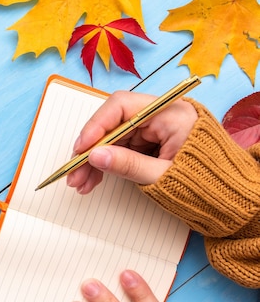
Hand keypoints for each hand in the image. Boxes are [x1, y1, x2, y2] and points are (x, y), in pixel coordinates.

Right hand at [66, 91, 197, 193]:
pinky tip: (92, 180)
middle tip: (74, 172)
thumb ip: (128, 164)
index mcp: (170, 112)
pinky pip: (119, 149)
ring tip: (79, 183)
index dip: (96, 125)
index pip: (122, 106)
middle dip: (90, 149)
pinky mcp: (147, 143)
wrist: (228, 195)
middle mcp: (159, 115)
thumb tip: (95, 156)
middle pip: (113, 124)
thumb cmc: (204, 181)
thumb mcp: (162, 175)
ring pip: (112, 139)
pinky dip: (105, 164)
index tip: (81, 147)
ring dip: (93, 161)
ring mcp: (152, 129)